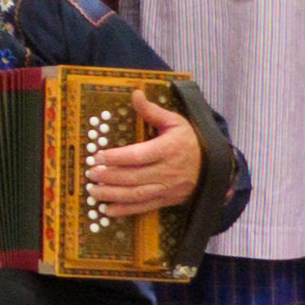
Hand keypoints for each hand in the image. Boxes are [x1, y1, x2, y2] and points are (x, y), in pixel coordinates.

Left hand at [87, 97, 207, 217]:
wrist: (213, 165)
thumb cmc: (189, 140)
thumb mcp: (174, 122)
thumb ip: (152, 111)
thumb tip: (135, 94)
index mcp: (168, 149)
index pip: (138, 155)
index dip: (117, 157)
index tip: (98, 156)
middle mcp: (168, 170)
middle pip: (134, 177)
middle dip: (109, 176)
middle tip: (91, 173)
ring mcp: (167, 188)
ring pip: (137, 194)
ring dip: (112, 195)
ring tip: (93, 191)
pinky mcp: (167, 200)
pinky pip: (144, 207)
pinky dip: (124, 210)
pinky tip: (107, 210)